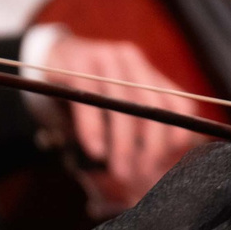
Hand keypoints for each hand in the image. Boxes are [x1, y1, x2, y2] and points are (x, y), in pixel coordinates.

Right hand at [39, 32, 197, 212]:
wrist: (51, 54)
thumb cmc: (89, 90)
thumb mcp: (117, 102)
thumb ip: (135, 125)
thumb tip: (150, 165)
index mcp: (147, 72)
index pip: (179, 100)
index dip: (178, 131)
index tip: (170, 160)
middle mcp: (131, 61)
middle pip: (153, 105)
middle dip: (152, 145)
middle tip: (143, 175)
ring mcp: (104, 58)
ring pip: (124, 104)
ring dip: (124, 144)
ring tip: (121, 172)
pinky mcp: (76, 63)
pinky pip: (89, 99)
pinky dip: (94, 128)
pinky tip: (96, 151)